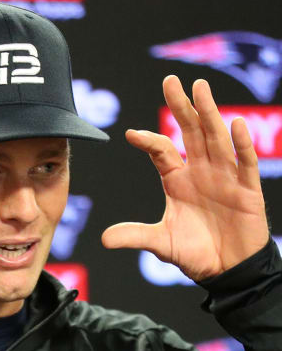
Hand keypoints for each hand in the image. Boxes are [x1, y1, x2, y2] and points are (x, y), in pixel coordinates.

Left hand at [102, 76, 268, 280]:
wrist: (228, 269)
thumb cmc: (196, 252)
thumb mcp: (160, 243)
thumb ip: (134, 236)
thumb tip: (103, 239)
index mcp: (177, 180)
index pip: (162, 151)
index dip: (149, 141)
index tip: (130, 134)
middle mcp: (201, 171)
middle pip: (190, 132)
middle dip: (181, 106)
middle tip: (170, 80)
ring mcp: (225, 177)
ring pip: (216, 138)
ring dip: (209, 113)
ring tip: (200, 88)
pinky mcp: (247, 189)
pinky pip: (244, 162)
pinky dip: (240, 144)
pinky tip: (234, 124)